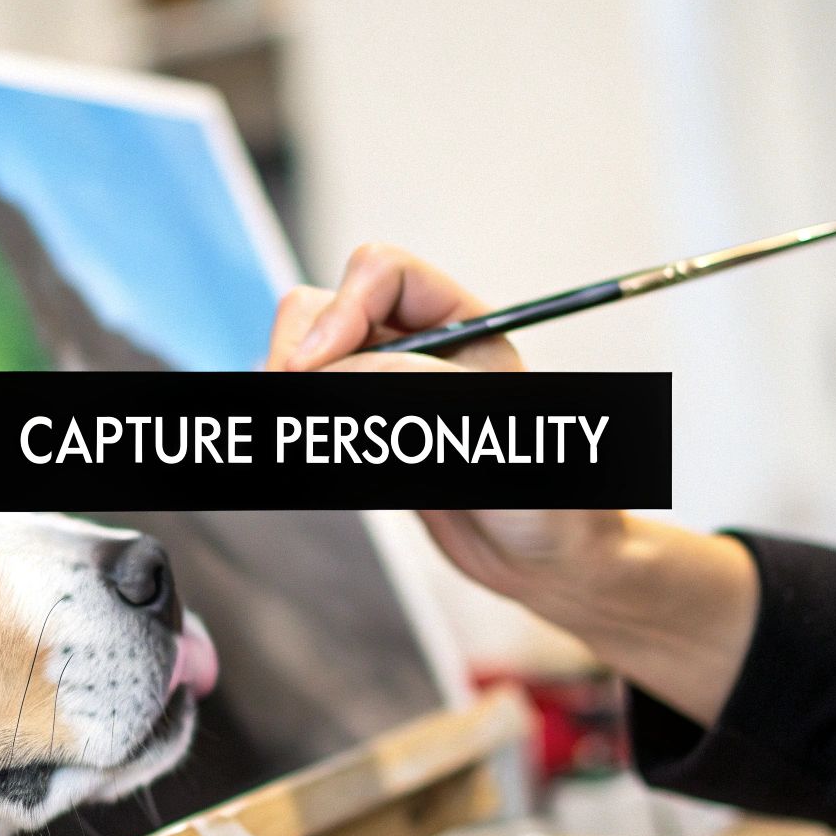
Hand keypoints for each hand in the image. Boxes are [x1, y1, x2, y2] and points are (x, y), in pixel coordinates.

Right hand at [266, 243, 758, 724]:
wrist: (549, 561)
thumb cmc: (547, 496)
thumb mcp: (483, 425)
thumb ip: (409, 384)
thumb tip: (329, 370)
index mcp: (461, 321)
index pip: (380, 273)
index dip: (338, 312)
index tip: (309, 369)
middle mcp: (419, 345)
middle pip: (325, 309)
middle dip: (300, 351)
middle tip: (287, 404)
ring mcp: (388, 387)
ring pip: (309, 358)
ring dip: (294, 390)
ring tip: (303, 434)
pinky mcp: (367, 430)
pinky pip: (312, 406)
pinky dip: (299, 423)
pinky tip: (319, 456)